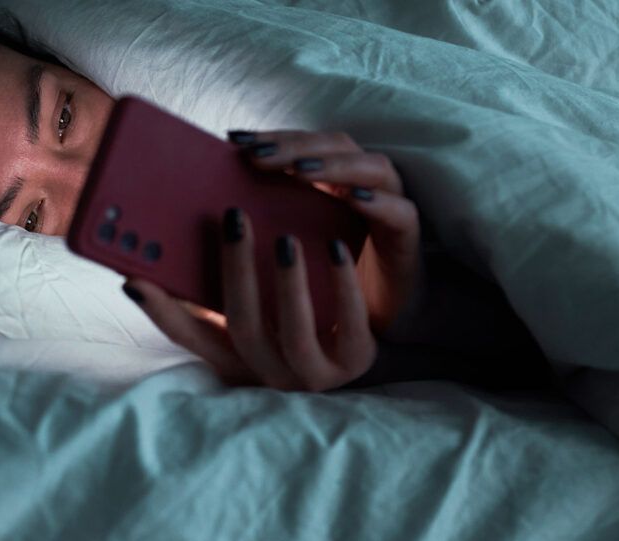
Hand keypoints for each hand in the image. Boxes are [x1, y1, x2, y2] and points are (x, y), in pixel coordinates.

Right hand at [122, 207, 376, 390]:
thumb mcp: (251, 321)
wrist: (359, 362)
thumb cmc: (297, 328)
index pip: (191, 338)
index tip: (135, 277)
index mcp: (239, 361)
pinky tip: (336, 247)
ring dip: (287, 283)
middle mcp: (273, 374)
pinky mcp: (359, 361)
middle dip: (237, 272)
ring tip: (285, 238)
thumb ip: (209, 298)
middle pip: (245, 326)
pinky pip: (351, 324)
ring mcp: (317, 374)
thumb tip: (149, 266)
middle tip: (235, 218)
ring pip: (295, 332)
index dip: (162, 311)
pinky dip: (342, 284)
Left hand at [229, 129, 421, 337]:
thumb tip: (210, 218)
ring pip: (371, 167)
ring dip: (335, 165)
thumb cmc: (323, 286)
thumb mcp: (283, 254)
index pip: (302, 144)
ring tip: (300, 169)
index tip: (233, 141)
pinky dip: (379, 201)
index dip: (271, 138)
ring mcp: (389, 203)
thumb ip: (255, 231)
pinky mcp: (408, 234)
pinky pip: (399, 210)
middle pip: (334, 145)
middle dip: (295, 146)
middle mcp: (361, 182)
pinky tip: (354, 199)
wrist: (372, 325)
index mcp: (329, 180)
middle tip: (257, 155)